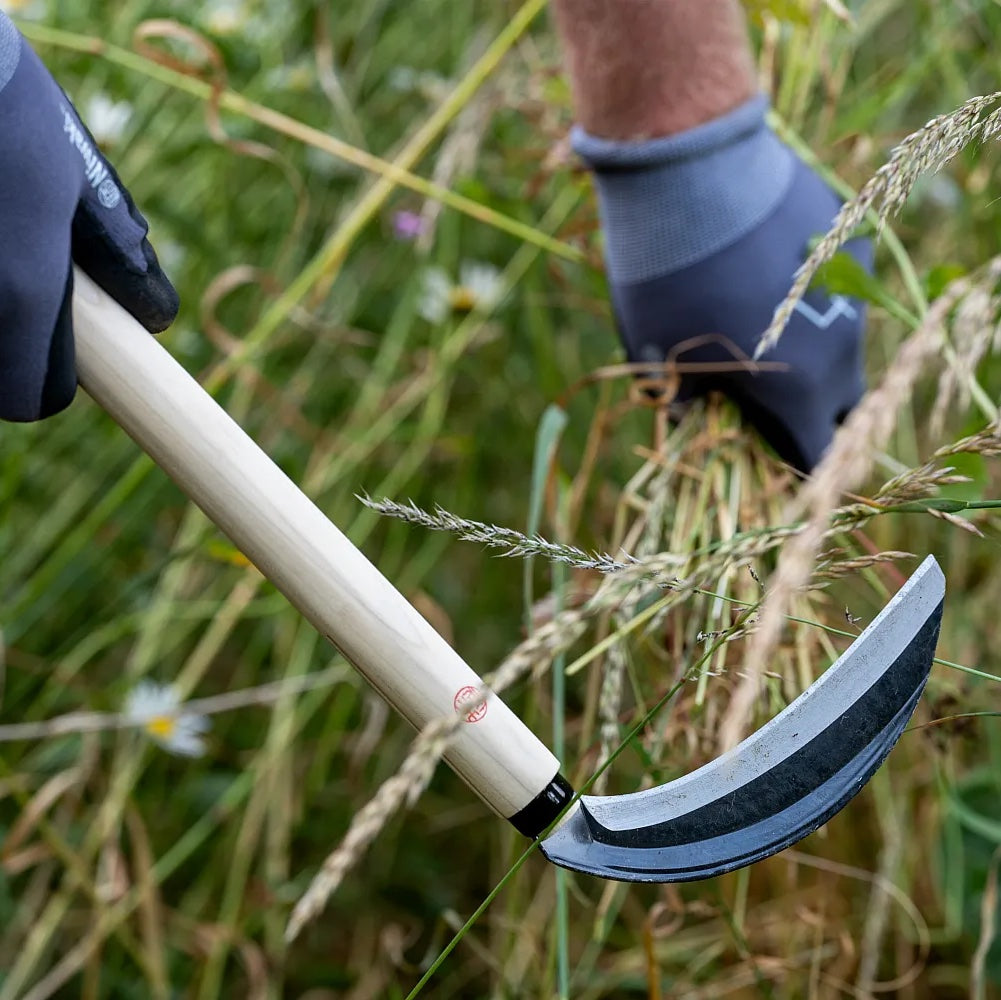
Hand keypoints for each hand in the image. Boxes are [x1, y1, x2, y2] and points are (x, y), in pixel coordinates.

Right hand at [0, 13, 177, 421]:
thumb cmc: (12, 107)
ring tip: (5, 250)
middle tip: (19, 295)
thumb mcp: (81, 178)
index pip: (25, 400)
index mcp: (24, 296)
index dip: (39, 390)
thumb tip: (154, 313)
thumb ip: (116, 255)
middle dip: (8, 350)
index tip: (46, 373)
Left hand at [575, 95, 871, 472]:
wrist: (691, 169)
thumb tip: (684, 412)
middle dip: (813, 412)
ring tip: (764, 327)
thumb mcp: (653, 349)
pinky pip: (841, 288)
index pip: (815, 454)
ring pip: (847, 344)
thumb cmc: (662, 275)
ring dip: (815, 350)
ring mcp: (853, 293)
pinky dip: (815, 294)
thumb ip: (678, 394)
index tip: (771, 452)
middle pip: (842, 404)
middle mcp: (840, 348)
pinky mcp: (851, 242)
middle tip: (772, 399)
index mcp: (795, 389)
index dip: (793, 460)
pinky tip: (771, 268)